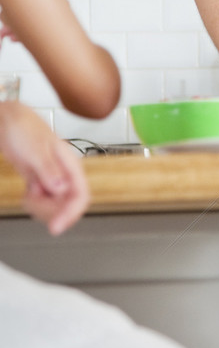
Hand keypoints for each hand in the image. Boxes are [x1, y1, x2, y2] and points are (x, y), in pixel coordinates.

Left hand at [0, 102, 88, 233]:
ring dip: (41, 208)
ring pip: (56, 206)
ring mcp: (53, 178)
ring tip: (28, 196)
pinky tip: (27, 193)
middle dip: (50, 211)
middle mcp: (64, 173)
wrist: (7, 120)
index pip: (81, 195)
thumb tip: (62, 188)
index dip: (71, 214)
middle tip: (33, 205)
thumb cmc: (23, 128)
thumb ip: (49, 170)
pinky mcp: (41, 181)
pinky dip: (34, 203)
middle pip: (68, 204)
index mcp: (69, 164)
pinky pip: (43, 201)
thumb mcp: (35, 149)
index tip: (56, 227)